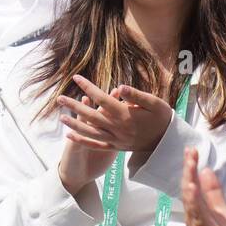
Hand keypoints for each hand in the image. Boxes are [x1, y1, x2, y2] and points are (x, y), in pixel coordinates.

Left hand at [56, 76, 173, 192]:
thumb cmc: (162, 118)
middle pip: (90, 115)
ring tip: (61, 117)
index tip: (76, 78)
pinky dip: (82, 141)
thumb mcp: (155, 103)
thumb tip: (120, 87)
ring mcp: (115, 139)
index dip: (88, 87)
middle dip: (74, 106)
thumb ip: (136, 95)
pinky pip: (95, 145)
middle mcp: (117, 128)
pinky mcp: (115, 147)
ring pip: (90, 132)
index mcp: (125, 114)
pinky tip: (70, 136)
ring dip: (74, 124)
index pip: (101, 98)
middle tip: (59, 98)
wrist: (166, 142)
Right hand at [181, 147, 225, 225]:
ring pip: (191, 200)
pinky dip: (194, 200)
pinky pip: (200, 215)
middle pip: (188, 189)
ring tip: (189, 164)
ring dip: (189, 181)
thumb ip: (213, 192)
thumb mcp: (222, 209)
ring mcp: (200, 225)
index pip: (191, 184)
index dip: (190, 167)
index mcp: (198, 210)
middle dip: (188, 169)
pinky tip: (192, 188)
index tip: (191, 150)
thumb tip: (205, 170)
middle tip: (189, 151)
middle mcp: (194, 216)